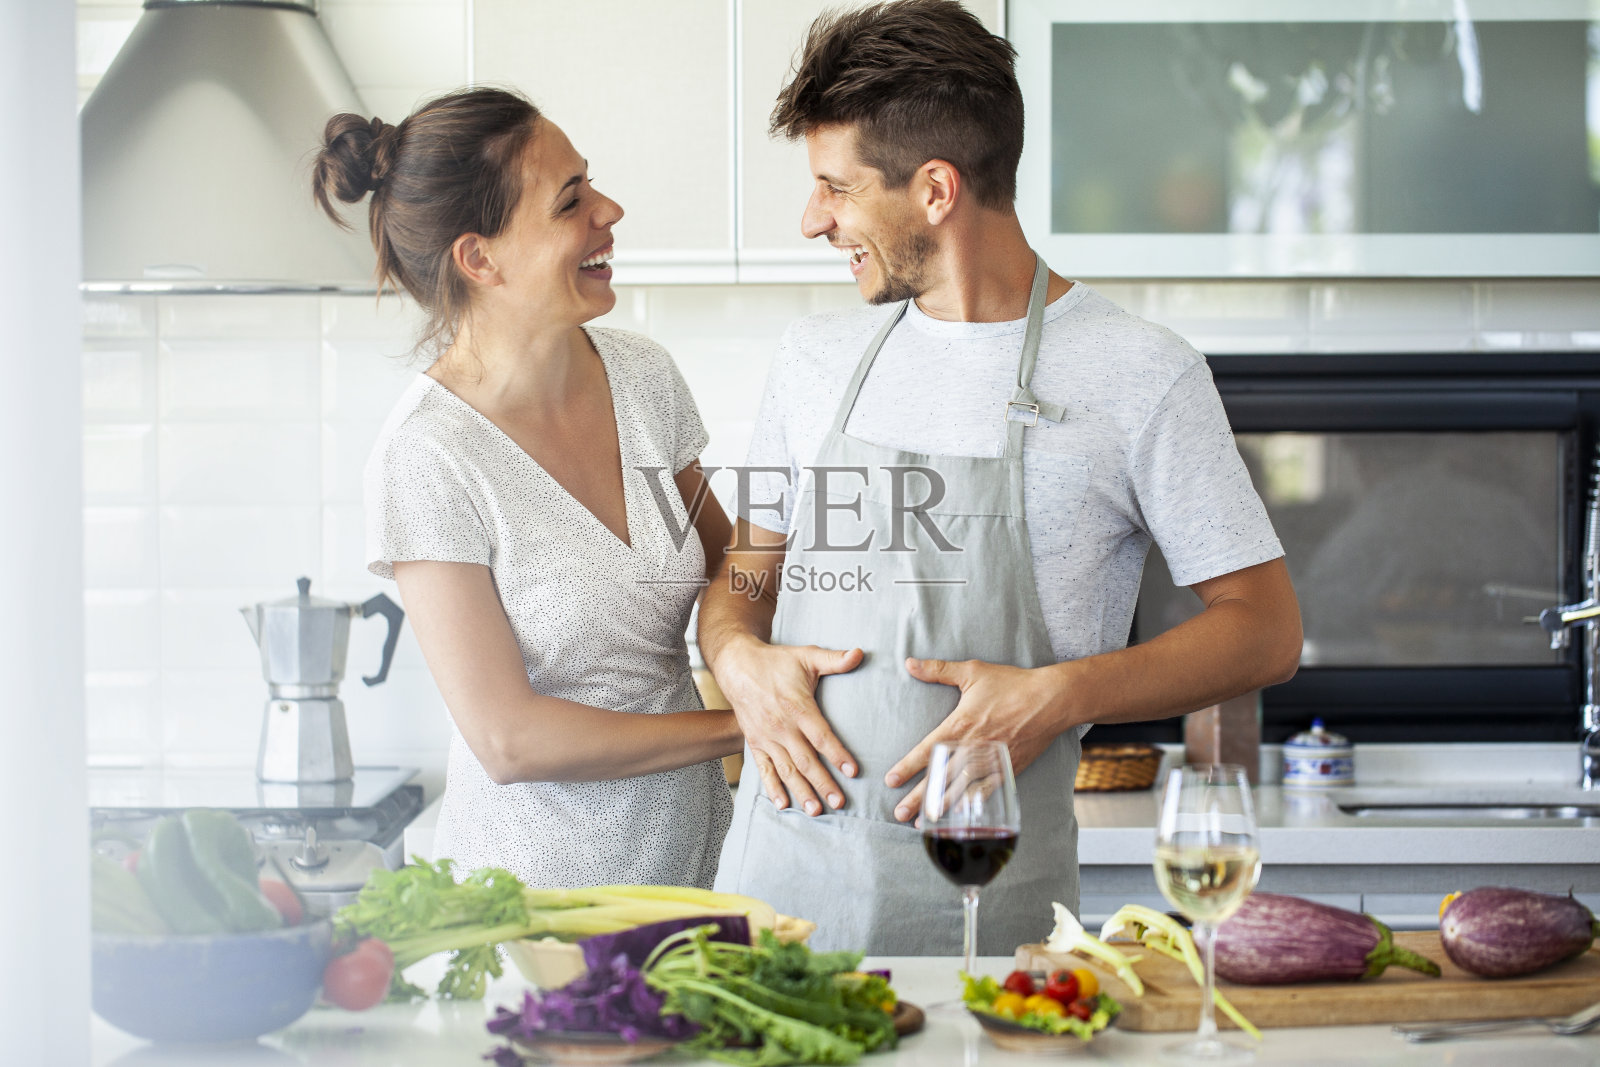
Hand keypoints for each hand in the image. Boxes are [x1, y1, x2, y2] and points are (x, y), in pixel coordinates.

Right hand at [709, 635, 862, 815]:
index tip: (853, 771)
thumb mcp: (806, 656)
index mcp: (798, 707)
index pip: (821, 736)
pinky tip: (783, 805)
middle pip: (806, 760)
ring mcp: (767, 738)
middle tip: (839, 802)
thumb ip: (834, 660)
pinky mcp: (755, 743)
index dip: (837, 754)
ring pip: (787, 769)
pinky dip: (773, 788)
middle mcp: (782, 727)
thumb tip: (859, 653)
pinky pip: (764, 770)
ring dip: (801, 791)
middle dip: (823, 782)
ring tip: (816, 810)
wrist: (737, 667)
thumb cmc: (776, 662)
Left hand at [886, 656, 1068, 822]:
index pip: (927, 751)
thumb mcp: (972, 671)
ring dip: (940, 806)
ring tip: (922, 824)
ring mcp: (991, 761)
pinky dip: (971, 806)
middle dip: (917, 797)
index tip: (890, 781)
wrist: (1051, 700)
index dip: (907, 767)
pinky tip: (959, 818)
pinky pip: (986, 792)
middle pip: (940, 777)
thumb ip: (938, 669)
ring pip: (960, 790)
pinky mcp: (1008, 769)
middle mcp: (973, 747)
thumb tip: (909, 662)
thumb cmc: (1012, 683)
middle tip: (898, 814)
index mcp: (960, 725)